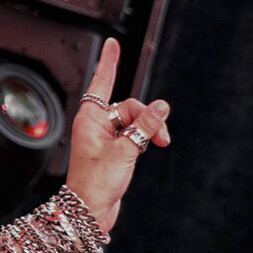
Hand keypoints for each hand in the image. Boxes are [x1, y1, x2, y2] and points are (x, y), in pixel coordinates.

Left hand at [65, 37, 170, 232]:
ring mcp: (104, 136)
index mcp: (89, 118)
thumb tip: (162, 105)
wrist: (90, 210)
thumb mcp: (126, 151)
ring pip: (135, 121)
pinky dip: (145, 139)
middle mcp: (95, 123)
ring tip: (160, 145)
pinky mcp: (114, 148)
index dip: (110, 62)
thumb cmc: (98, 182)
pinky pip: (134, 134)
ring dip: (150, 130)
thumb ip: (145, 126)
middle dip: (149, 118)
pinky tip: (148, 149)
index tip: (112, 42)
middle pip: (129, 106)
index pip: (102, 82)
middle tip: (163, 138)